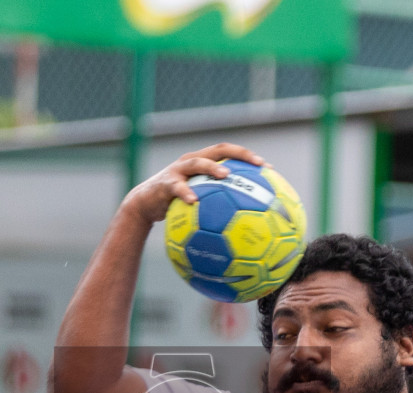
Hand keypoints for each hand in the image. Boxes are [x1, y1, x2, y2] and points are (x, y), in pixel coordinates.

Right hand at [123, 143, 265, 225]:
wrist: (144, 205)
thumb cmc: (176, 205)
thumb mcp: (199, 202)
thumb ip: (217, 204)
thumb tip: (244, 223)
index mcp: (203, 161)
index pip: (230, 153)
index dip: (248, 157)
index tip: (268, 167)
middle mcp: (192, 160)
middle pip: (218, 150)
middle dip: (239, 155)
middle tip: (256, 165)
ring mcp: (178, 170)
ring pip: (197, 163)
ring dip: (212, 168)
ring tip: (226, 176)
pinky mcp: (165, 183)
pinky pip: (177, 188)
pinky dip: (185, 193)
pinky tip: (194, 202)